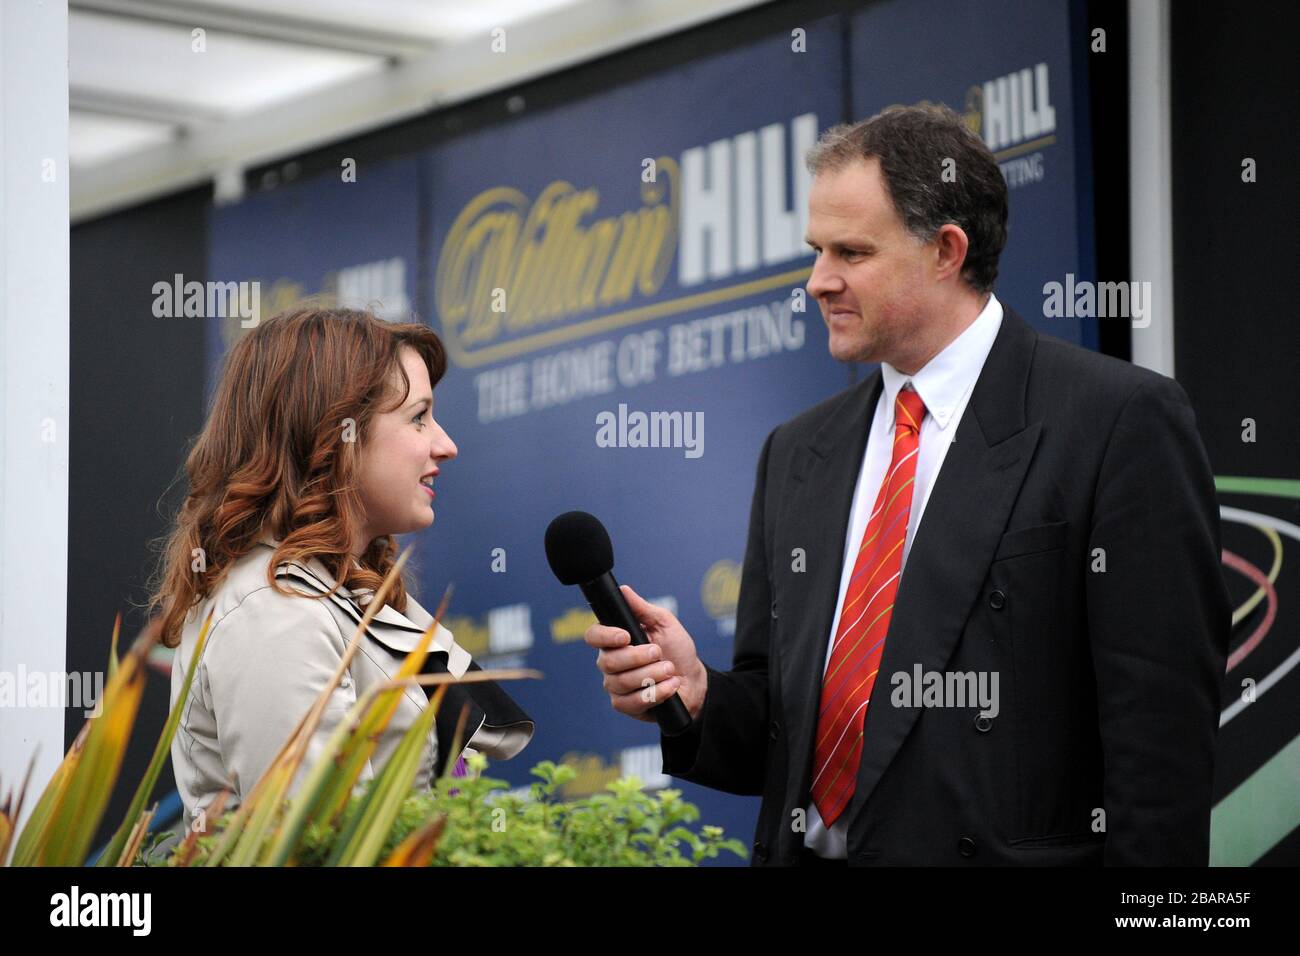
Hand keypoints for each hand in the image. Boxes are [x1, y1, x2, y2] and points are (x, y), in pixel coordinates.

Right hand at [584, 584, 706, 723]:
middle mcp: (610, 663)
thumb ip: (643, 609)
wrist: (694, 680)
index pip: (594, 636)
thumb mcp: (665, 624)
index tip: (625, 636)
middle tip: (659, 652)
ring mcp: (616, 687)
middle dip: (638, 657)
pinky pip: (633, 702)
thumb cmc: (677, 650)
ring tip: (669, 669)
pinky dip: (657, 693)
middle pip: (608, 662)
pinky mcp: (626, 706)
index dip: (605, 636)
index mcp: (615, 641)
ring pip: (621, 683)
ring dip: (651, 675)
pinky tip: (671, 686)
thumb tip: (624, 590)